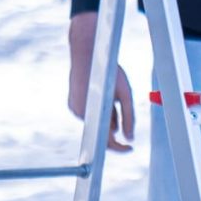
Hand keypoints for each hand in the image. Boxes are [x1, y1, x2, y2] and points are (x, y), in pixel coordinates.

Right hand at [68, 11, 135, 150]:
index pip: (108, 141)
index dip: (120, 147)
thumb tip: (129, 138)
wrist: (86, 52)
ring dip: (105, 115)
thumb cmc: (108, 71)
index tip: (129, 148)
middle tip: (119, 104)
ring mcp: (74, 109)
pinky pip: (87, 113)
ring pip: (95, 120)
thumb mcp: (125, 93)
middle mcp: (82, 114)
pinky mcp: (71, 104)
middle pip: (102, 129)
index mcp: (97, 113)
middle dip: (114, 123)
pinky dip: (96, 109)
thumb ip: (128, 117)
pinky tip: (98, 92)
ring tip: (108, 94)